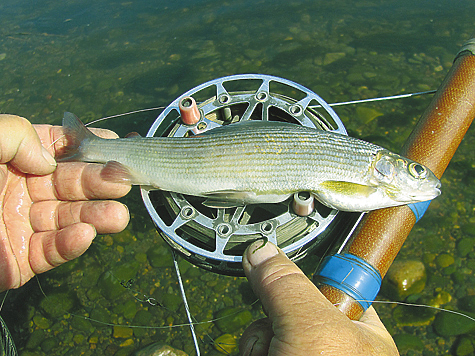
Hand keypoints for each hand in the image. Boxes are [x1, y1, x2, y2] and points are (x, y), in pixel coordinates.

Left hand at [0, 114, 130, 291]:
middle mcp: (20, 189)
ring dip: (95, 216)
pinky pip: (50, 251)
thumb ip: (14, 135)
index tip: (114, 144)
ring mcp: (21, 225)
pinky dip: (69, 245)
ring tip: (118, 216)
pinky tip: (85, 234)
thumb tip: (51, 160)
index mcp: (10, 158)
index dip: (86, 144)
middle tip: (124, 180)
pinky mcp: (19, 261)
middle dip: (98, 181)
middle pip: (69, 183)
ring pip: (67, 219)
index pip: (56, 147)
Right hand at [240, 240, 398, 355]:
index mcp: (358, 326)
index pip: (332, 278)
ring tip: (272, 355)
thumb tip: (261, 250)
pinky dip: (253, 352)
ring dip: (260, 341)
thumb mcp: (311, 327)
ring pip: (267, 327)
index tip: (298, 236)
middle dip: (274, 314)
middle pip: (288, 301)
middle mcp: (331, 341)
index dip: (310, 265)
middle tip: (281, 329)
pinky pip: (256, 347)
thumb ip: (286, 284)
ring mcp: (303, 353)